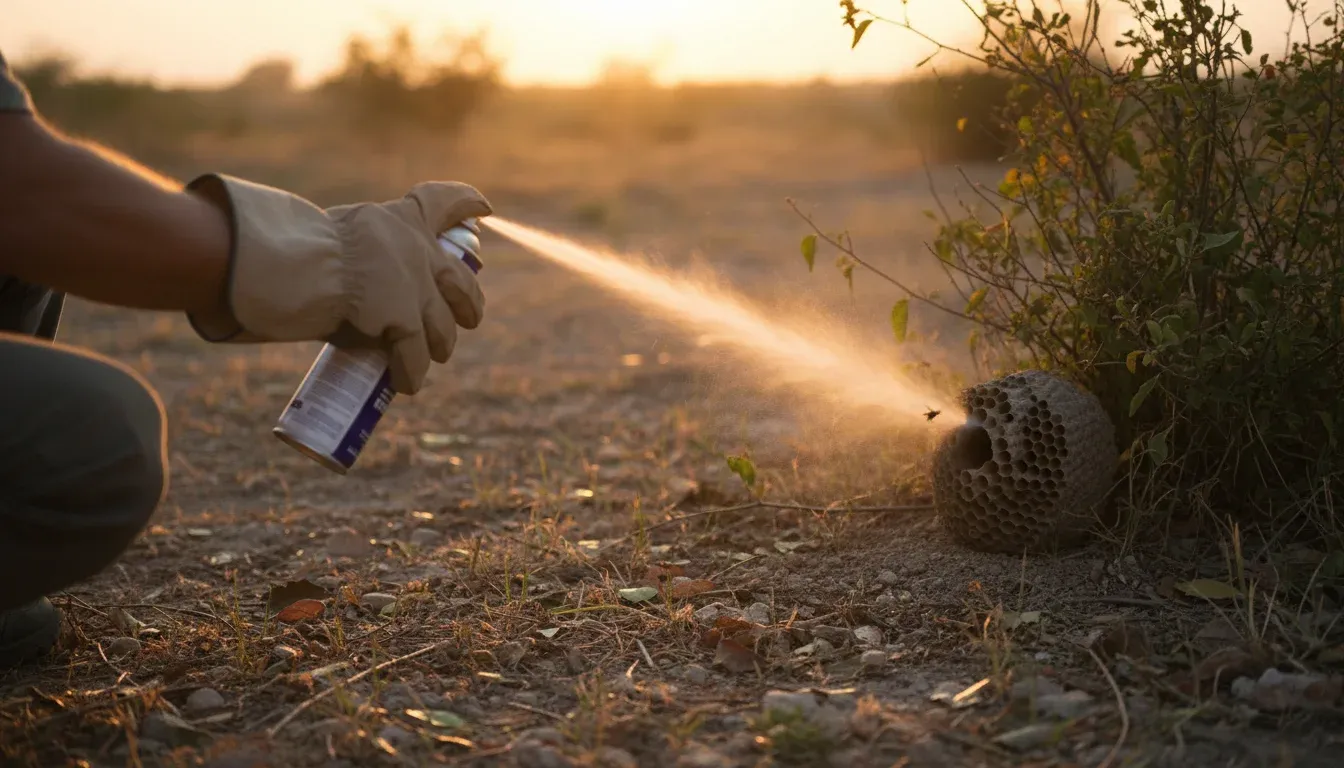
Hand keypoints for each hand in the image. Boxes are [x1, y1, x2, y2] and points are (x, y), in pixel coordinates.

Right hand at [184, 175, 489, 393]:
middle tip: (470, 317)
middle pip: (460, 282)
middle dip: (469, 303)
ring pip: (442, 327)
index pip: (441, 202)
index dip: (466, 203)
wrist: (286, 265)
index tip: (485, 208)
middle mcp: (415, 248)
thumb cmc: (292, 252)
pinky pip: (415, 356)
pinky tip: (406, 385)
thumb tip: (364, 297)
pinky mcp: (403, 318)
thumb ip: (362, 258)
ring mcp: (414, 284)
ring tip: (432, 357)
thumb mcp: (338, 240)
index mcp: (396, 219)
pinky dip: (410, 374)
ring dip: (439, 346)